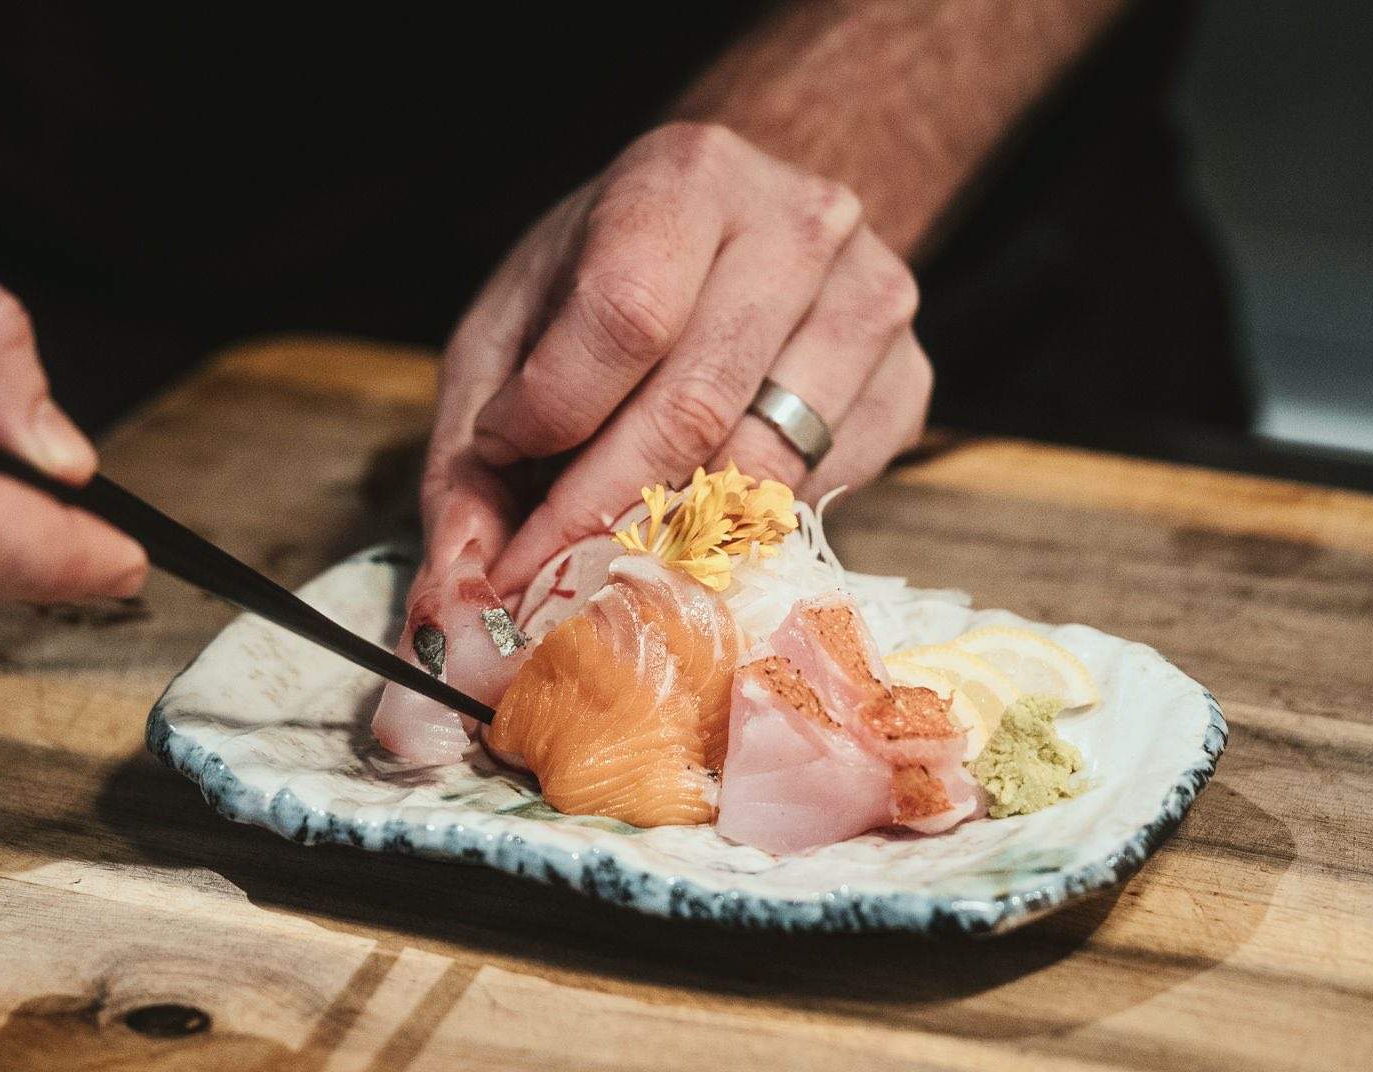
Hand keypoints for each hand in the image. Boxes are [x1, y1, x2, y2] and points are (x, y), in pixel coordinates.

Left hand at [423, 122, 932, 595]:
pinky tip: (701, 520)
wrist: (746, 230)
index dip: (554, 421)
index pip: (626, 313)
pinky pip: (822, 494)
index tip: (505, 483)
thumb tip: (460, 595)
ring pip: (766, 467)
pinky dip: (747, 533)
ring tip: (613, 560)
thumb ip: (471, 454)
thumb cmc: (611, 278)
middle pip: (695, 407)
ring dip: (674, 538)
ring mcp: (873, 301)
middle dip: (601, 517)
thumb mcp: (514, 329)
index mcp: (685, 176)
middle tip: (544, 583)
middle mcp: (799, 223)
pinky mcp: (912, 380)